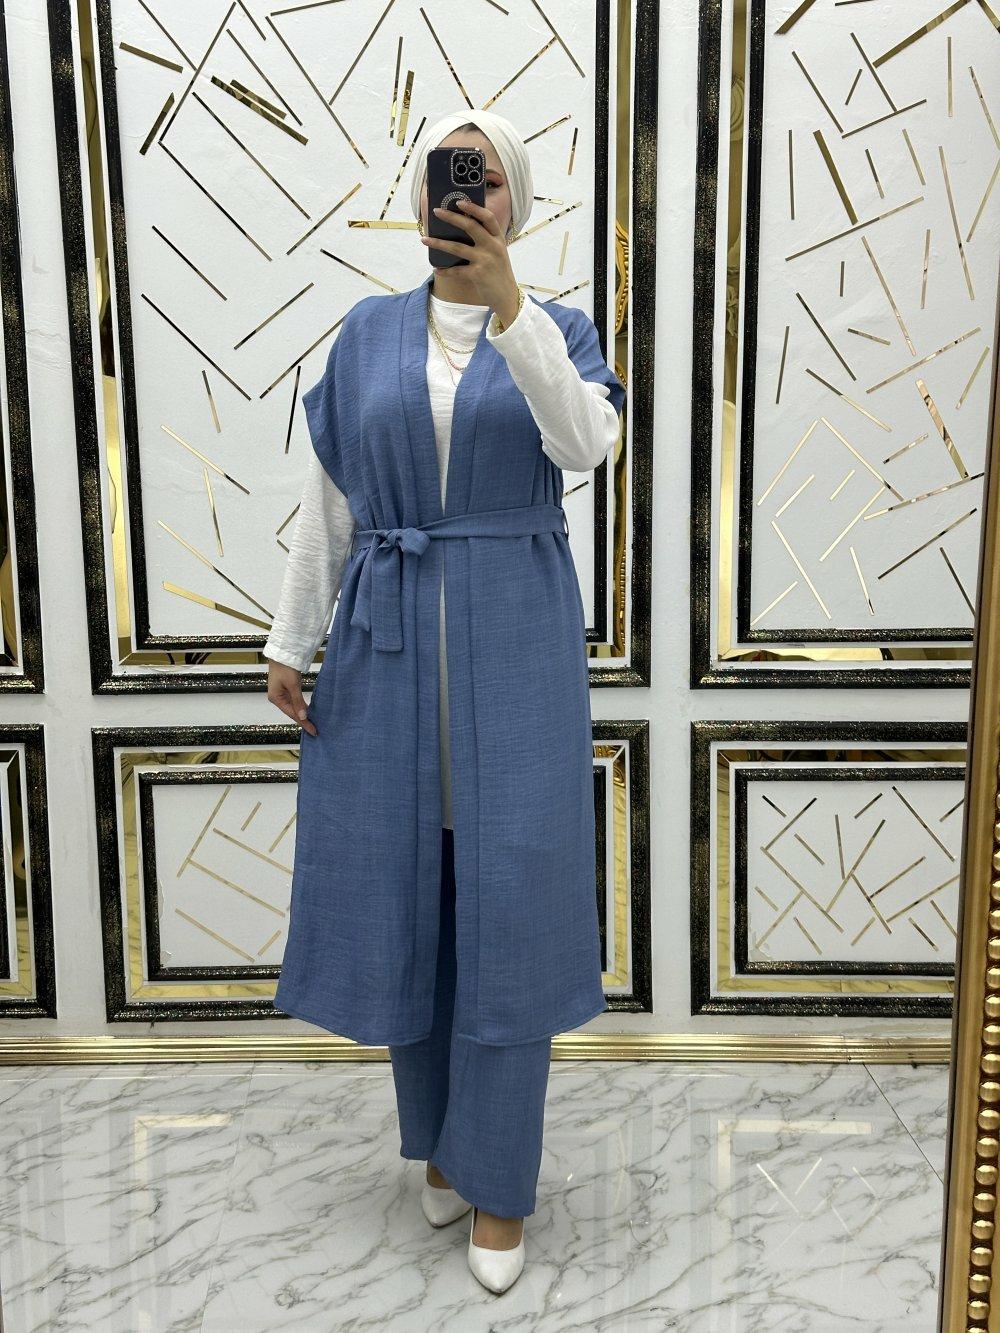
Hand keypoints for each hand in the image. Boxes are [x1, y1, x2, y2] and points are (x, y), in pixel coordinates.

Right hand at [267, 660, 317, 736]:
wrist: (283, 652)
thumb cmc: (285, 667)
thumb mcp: (293, 685)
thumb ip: (298, 701)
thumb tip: (303, 716)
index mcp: (276, 698)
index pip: (292, 714)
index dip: (303, 723)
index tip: (313, 731)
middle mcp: (277, 698)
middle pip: (292, 712)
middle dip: (303, 720)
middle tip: (315, 730)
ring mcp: (281, 693)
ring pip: (293, 707)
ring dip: (303, 714)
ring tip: (313, 723)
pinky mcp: (286, 689)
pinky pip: (294, 701)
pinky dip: (301, 706)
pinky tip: (307, 711)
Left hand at [421, 199, 520, 323]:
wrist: (507, 296)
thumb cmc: (499, 272)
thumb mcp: (497, 253)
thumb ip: (485, 240)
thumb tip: (461, 228)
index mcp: (498, 239)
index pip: (488, 217)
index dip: (473, 208)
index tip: (459, 202)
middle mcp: (493, 247)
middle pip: (470, 226)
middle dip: (451, 217)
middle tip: (437, 211)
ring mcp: (485, 260)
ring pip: (457, 247)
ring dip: (438, 243)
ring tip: (424, 239)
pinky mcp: (478, 275)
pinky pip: (456, 270)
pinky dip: (445, 271)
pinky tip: (437, 269)